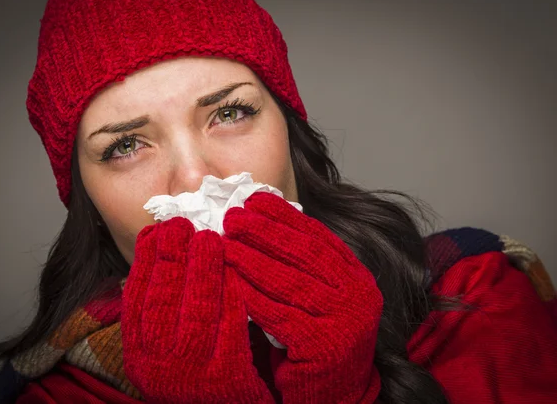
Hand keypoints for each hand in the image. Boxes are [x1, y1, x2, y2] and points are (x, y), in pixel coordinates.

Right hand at [121, 217, 274, 403]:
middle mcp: (157, 367)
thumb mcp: (165, 348)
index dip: (145, 261)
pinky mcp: (227, 378)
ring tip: (209, 239)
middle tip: (182, 224)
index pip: (136, 300)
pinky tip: (236, 270)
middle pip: (162, 301)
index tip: (156, 230)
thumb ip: (161, 310)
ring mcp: (192, 374)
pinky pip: (230, 326)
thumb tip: (160, 252)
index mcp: (138, 356)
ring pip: (196, 310)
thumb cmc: (194, 375)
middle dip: (171, 257)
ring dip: (202, 269)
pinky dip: (232, 294)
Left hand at [223, 192, 382, 403]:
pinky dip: (253, 296)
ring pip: (291, 282)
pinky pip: (280, 315)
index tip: (255, 199)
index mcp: (356, 276)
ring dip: (254, 260)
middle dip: (266, 231)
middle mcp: (358, 294)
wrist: (332, 394)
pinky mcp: (325, 347)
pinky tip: (232, 281)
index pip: (318, 237)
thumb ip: (301, 265)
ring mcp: (346, 321)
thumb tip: (261, 222)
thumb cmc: (315, 339)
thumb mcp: (317, 296)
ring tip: (225, 244)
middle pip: (306, 254)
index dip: (285, 216)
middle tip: (234, 216)